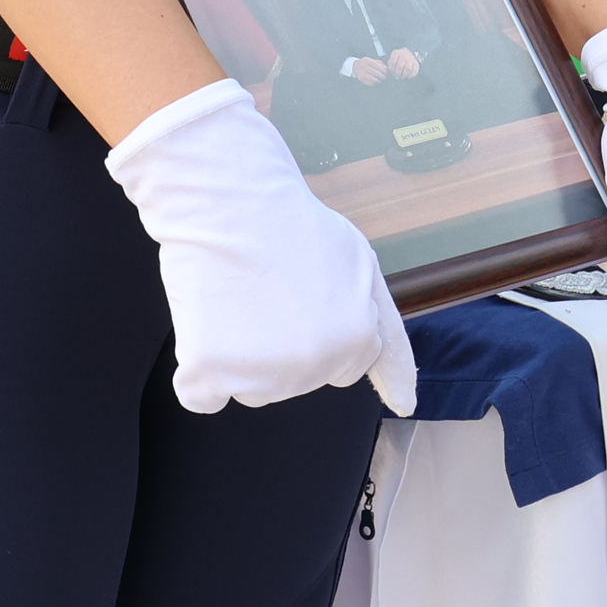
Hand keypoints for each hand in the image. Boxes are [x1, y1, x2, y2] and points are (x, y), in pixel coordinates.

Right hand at [105, 78, 416, 416]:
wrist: (231, 200)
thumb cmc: (297, 229)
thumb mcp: (365, 272)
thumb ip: (389, 342)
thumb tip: (406, 405)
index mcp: (355, 342)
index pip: (342, 368)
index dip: (319, 328)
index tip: (304, 295)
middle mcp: (313, 366)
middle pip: (296, 383)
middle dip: (283, 345)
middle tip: (270, 290)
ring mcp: (260, 373)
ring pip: (253, 390)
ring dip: (243, 356)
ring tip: (241, 298)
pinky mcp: (208, 371)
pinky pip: (202, 395)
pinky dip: (200, 368)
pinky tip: (209, 322)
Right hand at [348, 56, 388, 85]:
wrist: (355, 66)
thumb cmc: (367, 63)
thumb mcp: (372, 60)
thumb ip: (380, 63)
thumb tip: (386, 69)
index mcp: (367, 60)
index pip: (376, 65)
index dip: (382, 69)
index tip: (386, 72)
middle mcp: (363, 66)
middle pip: (374, 72)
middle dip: (381, 75)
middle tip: (384, 77)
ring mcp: (361, 73)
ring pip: (371, 78)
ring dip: (377, 80)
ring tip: (380, 80)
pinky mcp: (360, 79)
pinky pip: (368, 82)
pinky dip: (373, 83)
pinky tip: (376, 82)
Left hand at [386, 47, 420, 78]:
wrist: (409, 52)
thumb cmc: (398, 58)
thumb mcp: (392, 58)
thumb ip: (390, 64)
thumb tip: (388, 71)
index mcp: (396, 53)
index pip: (392, 63)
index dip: (391, 70)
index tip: (392, 73)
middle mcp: (404, 55)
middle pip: (400, 66)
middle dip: (398, 73)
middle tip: (397, 76)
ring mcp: (411, 59)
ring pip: (408, 69)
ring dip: (404, 75)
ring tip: (402, 76)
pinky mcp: (416, 63)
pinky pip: (415, 71)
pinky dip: (411, 75)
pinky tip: (408, 76)